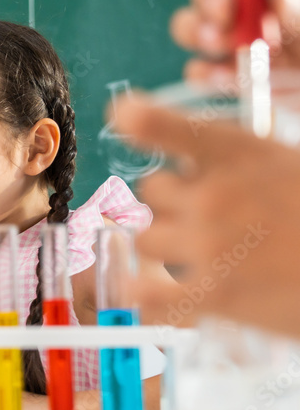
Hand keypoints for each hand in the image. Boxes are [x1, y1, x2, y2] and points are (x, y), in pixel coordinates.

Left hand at [113, 95, 299, 337]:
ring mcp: (210, 244)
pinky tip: (149, 292)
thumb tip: (182, 163)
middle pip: (151, 191)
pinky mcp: (214, 295)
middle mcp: (214, 193)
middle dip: (172, 202)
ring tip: (199, 252)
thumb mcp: (284, 162)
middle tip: (204, 215)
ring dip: (165, 245)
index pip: (166, 126)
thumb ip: (231, 158)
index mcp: (237, 152)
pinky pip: (150, 292)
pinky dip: (145, 294)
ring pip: (146, 238)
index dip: (141, 118)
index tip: (125, 115)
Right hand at [170, 0, 299, 81]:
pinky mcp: (230, 76)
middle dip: (210, 1)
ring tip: (225, 47)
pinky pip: (199, 71)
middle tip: (223, 16)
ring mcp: (238, 43)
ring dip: (200, 35)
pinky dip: (206, 76)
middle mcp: (253, 8)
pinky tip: (228, 79)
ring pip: (193, 27)